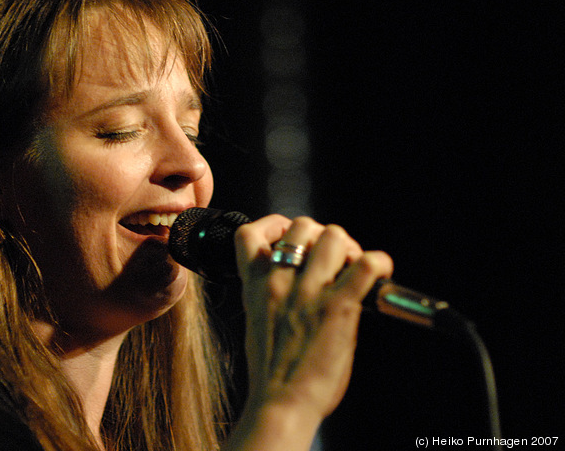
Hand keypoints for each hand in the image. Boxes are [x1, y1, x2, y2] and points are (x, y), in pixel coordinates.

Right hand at [227, 215, 392, 449]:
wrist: (281, 403)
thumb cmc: (272, 371)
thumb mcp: (259, 321)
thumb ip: (273, 294)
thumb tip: (299, 280)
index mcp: (256, 286)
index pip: (250, 234)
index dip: (274, 226)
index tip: (290, 238)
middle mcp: (279, 282)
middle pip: (302, 225)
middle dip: (321, 236)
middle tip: (334, 260)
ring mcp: (308, 292)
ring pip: (333, 236)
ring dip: (348, 248)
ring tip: (353, 268)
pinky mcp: (338, 307)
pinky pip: (366, 266)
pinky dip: (379, 263)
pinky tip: (379, 274)